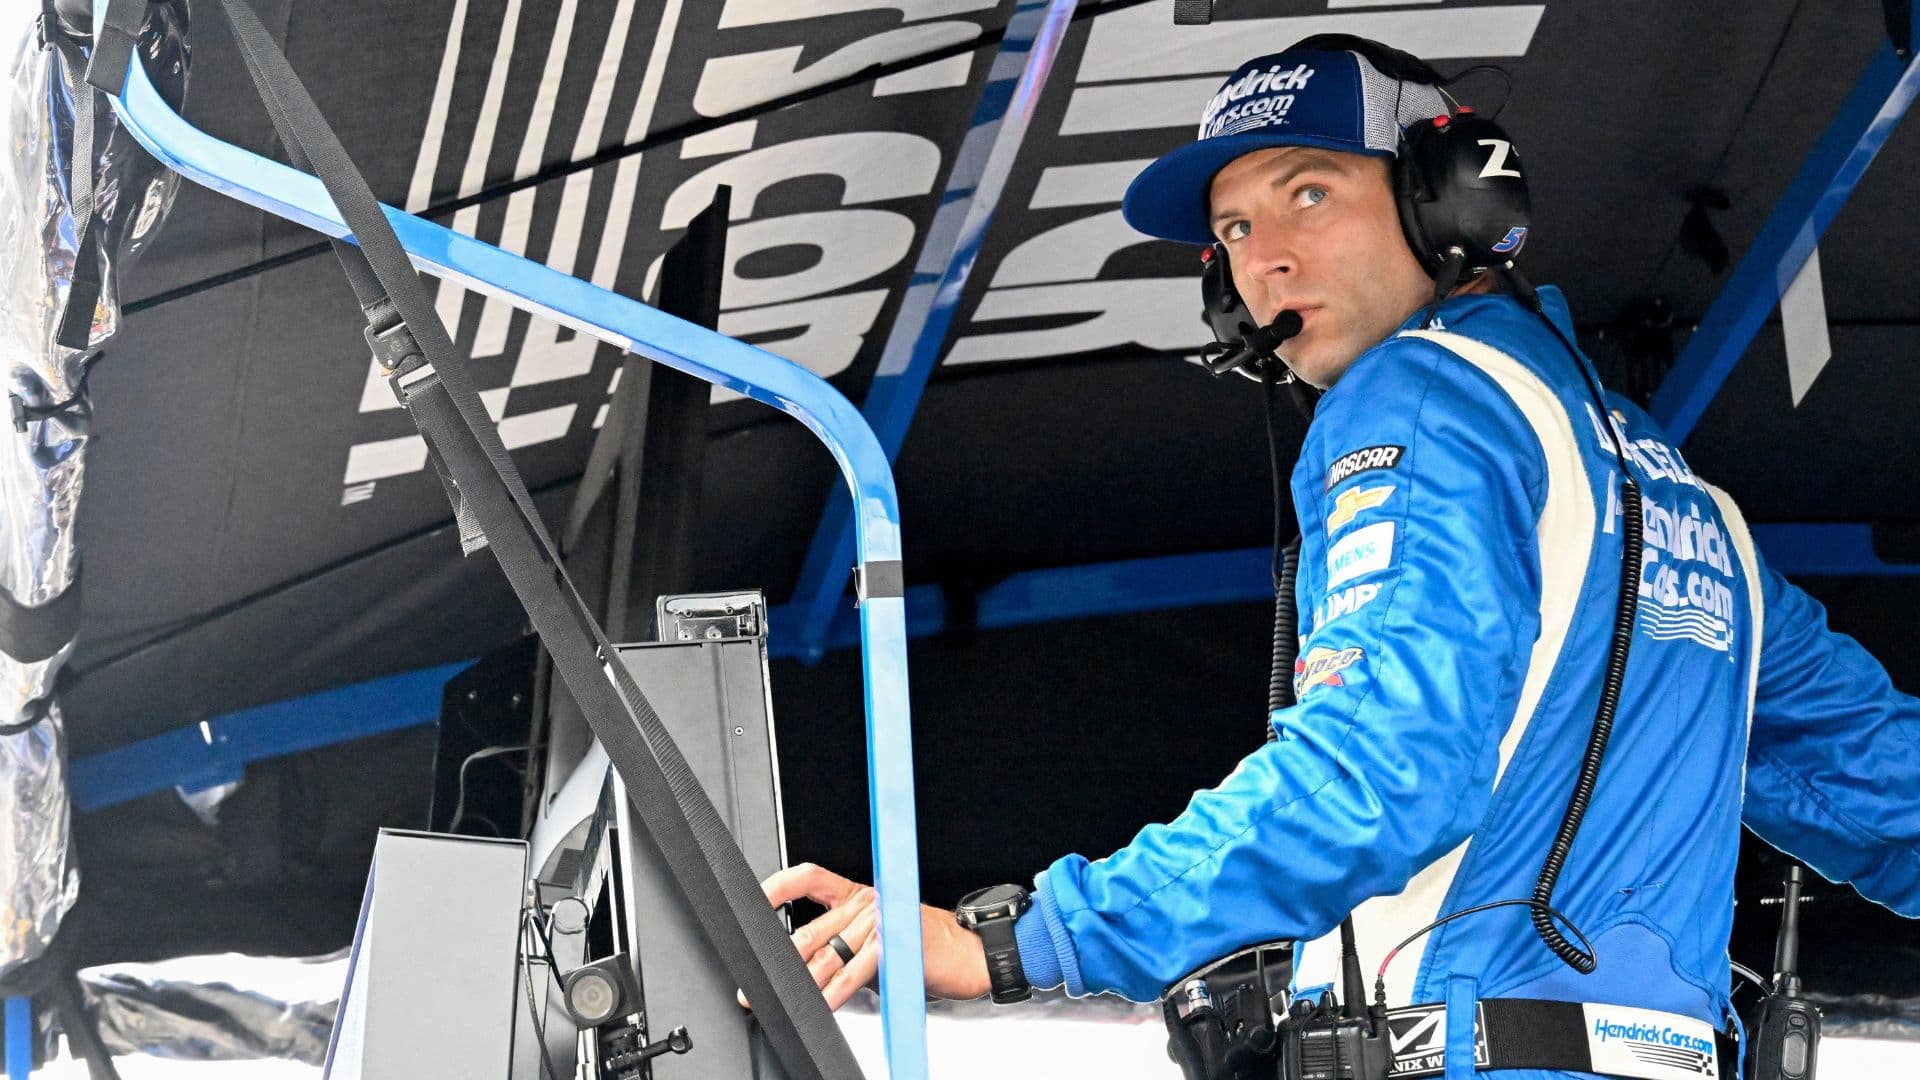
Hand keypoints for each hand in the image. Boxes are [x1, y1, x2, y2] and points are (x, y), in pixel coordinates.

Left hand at [745, 863, 992, 1010]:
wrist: (968, 953)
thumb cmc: (922, 948)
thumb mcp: (874, 939)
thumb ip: (839, 947)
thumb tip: (798, 969)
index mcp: (857, 896)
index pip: (809, 878)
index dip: (779, 886)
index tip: (755, 900)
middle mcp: (866, 905)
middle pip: (812, 928)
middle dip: (778, 960)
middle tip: (753, 982)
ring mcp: (881, 924)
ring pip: (830, 954)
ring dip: (801, 982)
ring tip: (780, 998)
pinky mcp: (895, 947)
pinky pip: (856, 971)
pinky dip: (836, 991)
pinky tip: (821, 1002)